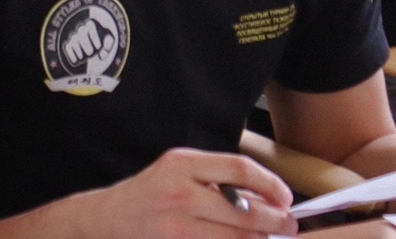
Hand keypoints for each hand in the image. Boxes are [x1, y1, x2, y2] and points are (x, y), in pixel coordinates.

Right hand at [76, 147, 294, 235]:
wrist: (107, 218)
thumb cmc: (150, 194)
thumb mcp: (178, 172)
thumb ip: (217, 179)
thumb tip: (268, 199)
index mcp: (182, 164)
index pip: (240, 168)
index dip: (271, 185)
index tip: (285, 198)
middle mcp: (179, 193)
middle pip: (244, 211)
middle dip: (276, 221)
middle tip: (289, 226)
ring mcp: (176, 226)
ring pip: (237, 238)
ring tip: (264, 238)